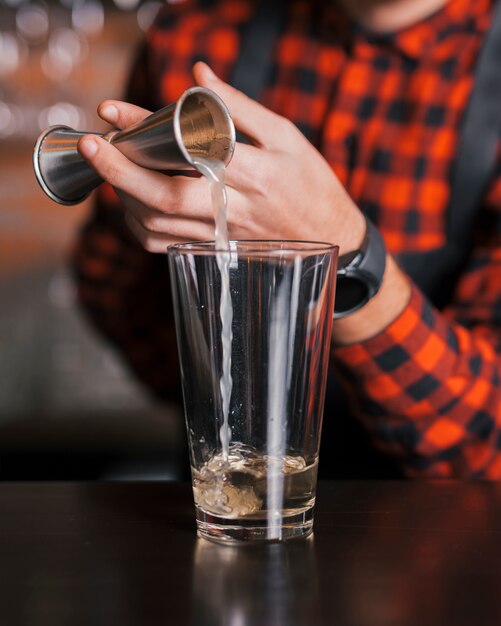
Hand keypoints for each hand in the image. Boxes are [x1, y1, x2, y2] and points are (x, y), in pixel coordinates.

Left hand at [77, 62, 365, 254]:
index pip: (192, 151)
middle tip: (91, 146)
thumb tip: (198, 77)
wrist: (331, 237)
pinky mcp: (216, 250)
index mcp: (258, 175)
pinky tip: (133, 202)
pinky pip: (167, 244)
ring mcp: (224, 235)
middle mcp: (237, 209)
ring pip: (161, 224)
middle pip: (167, 198)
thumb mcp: (287, 137)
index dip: (148, 132)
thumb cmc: (311, 183)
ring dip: (125, 195)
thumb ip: (240, 108)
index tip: (113, 113)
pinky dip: (141, 224)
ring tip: (111, 166)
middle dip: (120, 172)